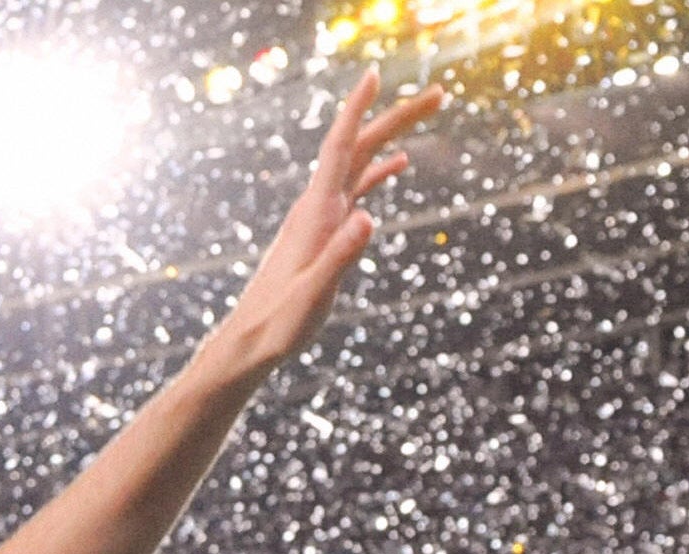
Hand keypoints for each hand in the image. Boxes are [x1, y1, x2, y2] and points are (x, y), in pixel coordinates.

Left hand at [211, 69, 442, 376]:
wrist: (248, 344)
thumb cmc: (277, 325)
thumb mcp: (313, 294)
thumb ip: (339, 256)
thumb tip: (368, 217)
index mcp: (314, 215)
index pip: (339, 149)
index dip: (356, 110)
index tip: (375, 73)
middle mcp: (314, 209)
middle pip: (357, 148)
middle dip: (396, 117)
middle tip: (440, 93)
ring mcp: (318, 220)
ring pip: (358, 164)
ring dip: (392, 136)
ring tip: (429, 112)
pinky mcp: (321, 235)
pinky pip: (354, 190)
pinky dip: (377, 171)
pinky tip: (399, 164)